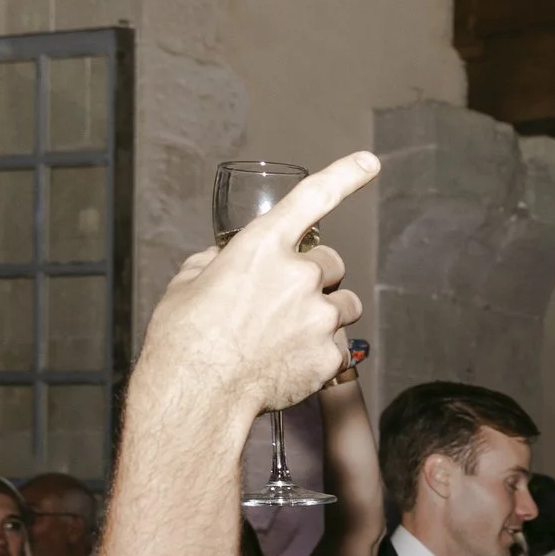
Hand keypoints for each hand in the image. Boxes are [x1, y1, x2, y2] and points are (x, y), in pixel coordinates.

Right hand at [135, 150, 374, 416]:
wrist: (197, 393)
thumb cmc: (185, 338)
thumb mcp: (190, 281)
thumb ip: (221, 260)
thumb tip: (231, 260)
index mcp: (262, 246)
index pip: (312, 198)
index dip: (345, 175)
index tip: (369, 162)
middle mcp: (299, 275)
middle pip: (332, 263)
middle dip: (315, 277)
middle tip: (285, 301)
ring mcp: (319, 315)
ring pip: (346, 303)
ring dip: (327, 311)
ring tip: (289, 333)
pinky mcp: (330, 354)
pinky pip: (340, 345)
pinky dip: (321, 351)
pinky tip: (289, 362)